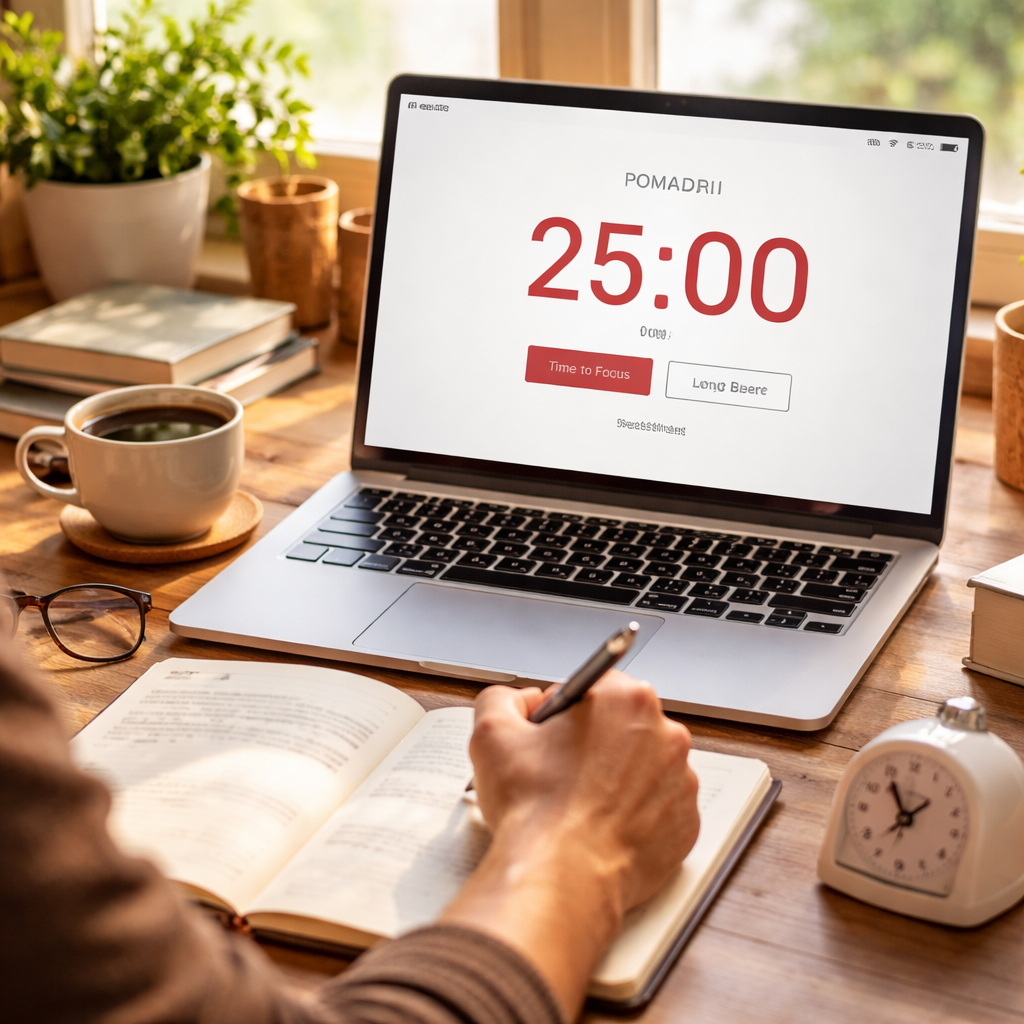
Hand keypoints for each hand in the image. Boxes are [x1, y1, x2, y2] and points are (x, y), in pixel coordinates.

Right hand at [442, 671, 699, 1017]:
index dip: (565, 712)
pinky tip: (601, 826)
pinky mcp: (686, 823)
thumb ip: (503, 699)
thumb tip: (519, 701)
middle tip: (559, 773)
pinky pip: (659, 808)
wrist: (559, 878)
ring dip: (616, 778)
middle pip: (623, 725)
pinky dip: (634, 814)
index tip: (552, 735)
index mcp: (627, 699)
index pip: (595, 687)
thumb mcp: (491, 732)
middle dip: (593, 743)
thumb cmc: (533, 809)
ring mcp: (681, 781)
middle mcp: (666, 734)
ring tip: (579, 805)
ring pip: (643, 767)